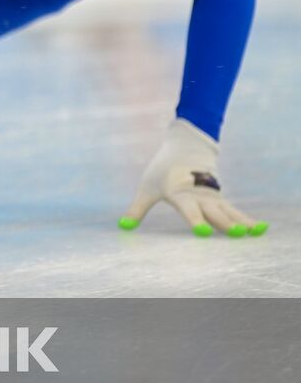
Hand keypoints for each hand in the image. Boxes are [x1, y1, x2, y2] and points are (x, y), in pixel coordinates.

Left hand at [120, 118, 265, 236]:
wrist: (186, 147)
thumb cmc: (162, 170)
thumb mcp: (147, 188)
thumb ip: (137, 209)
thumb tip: (123, 226)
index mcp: (181, 195)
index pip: (189, 211)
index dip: (196, 222)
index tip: (202, 233)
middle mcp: (200, 197)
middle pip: (215, 213)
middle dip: (225, 224)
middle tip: (237, 235)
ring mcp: (213, 197)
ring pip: (229, 212)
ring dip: (242, 223)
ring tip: (256, 233)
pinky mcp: (220, 197)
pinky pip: (235, 210)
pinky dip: (246, 219)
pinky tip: (259, 230)